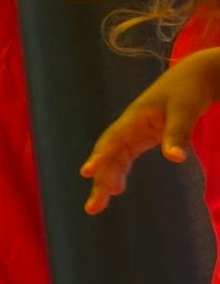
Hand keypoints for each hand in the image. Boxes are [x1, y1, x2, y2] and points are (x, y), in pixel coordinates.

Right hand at [80, 49, 219, 212]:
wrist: (195, 76)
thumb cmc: (189, 90)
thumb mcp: (185, 110)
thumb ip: (178, 133)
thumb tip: (175, 159)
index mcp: (135, 117)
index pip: (113, 139)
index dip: (100, 156)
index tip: (87, 172)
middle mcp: (129, 126)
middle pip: (108, 154)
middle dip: (99, 179)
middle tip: (93, 207)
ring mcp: (133, 132)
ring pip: (114, 159)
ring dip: (105, 179)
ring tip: (98, 206)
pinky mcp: (141, 137)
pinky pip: (124, 157)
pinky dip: (118, 172)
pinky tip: (116, 188)